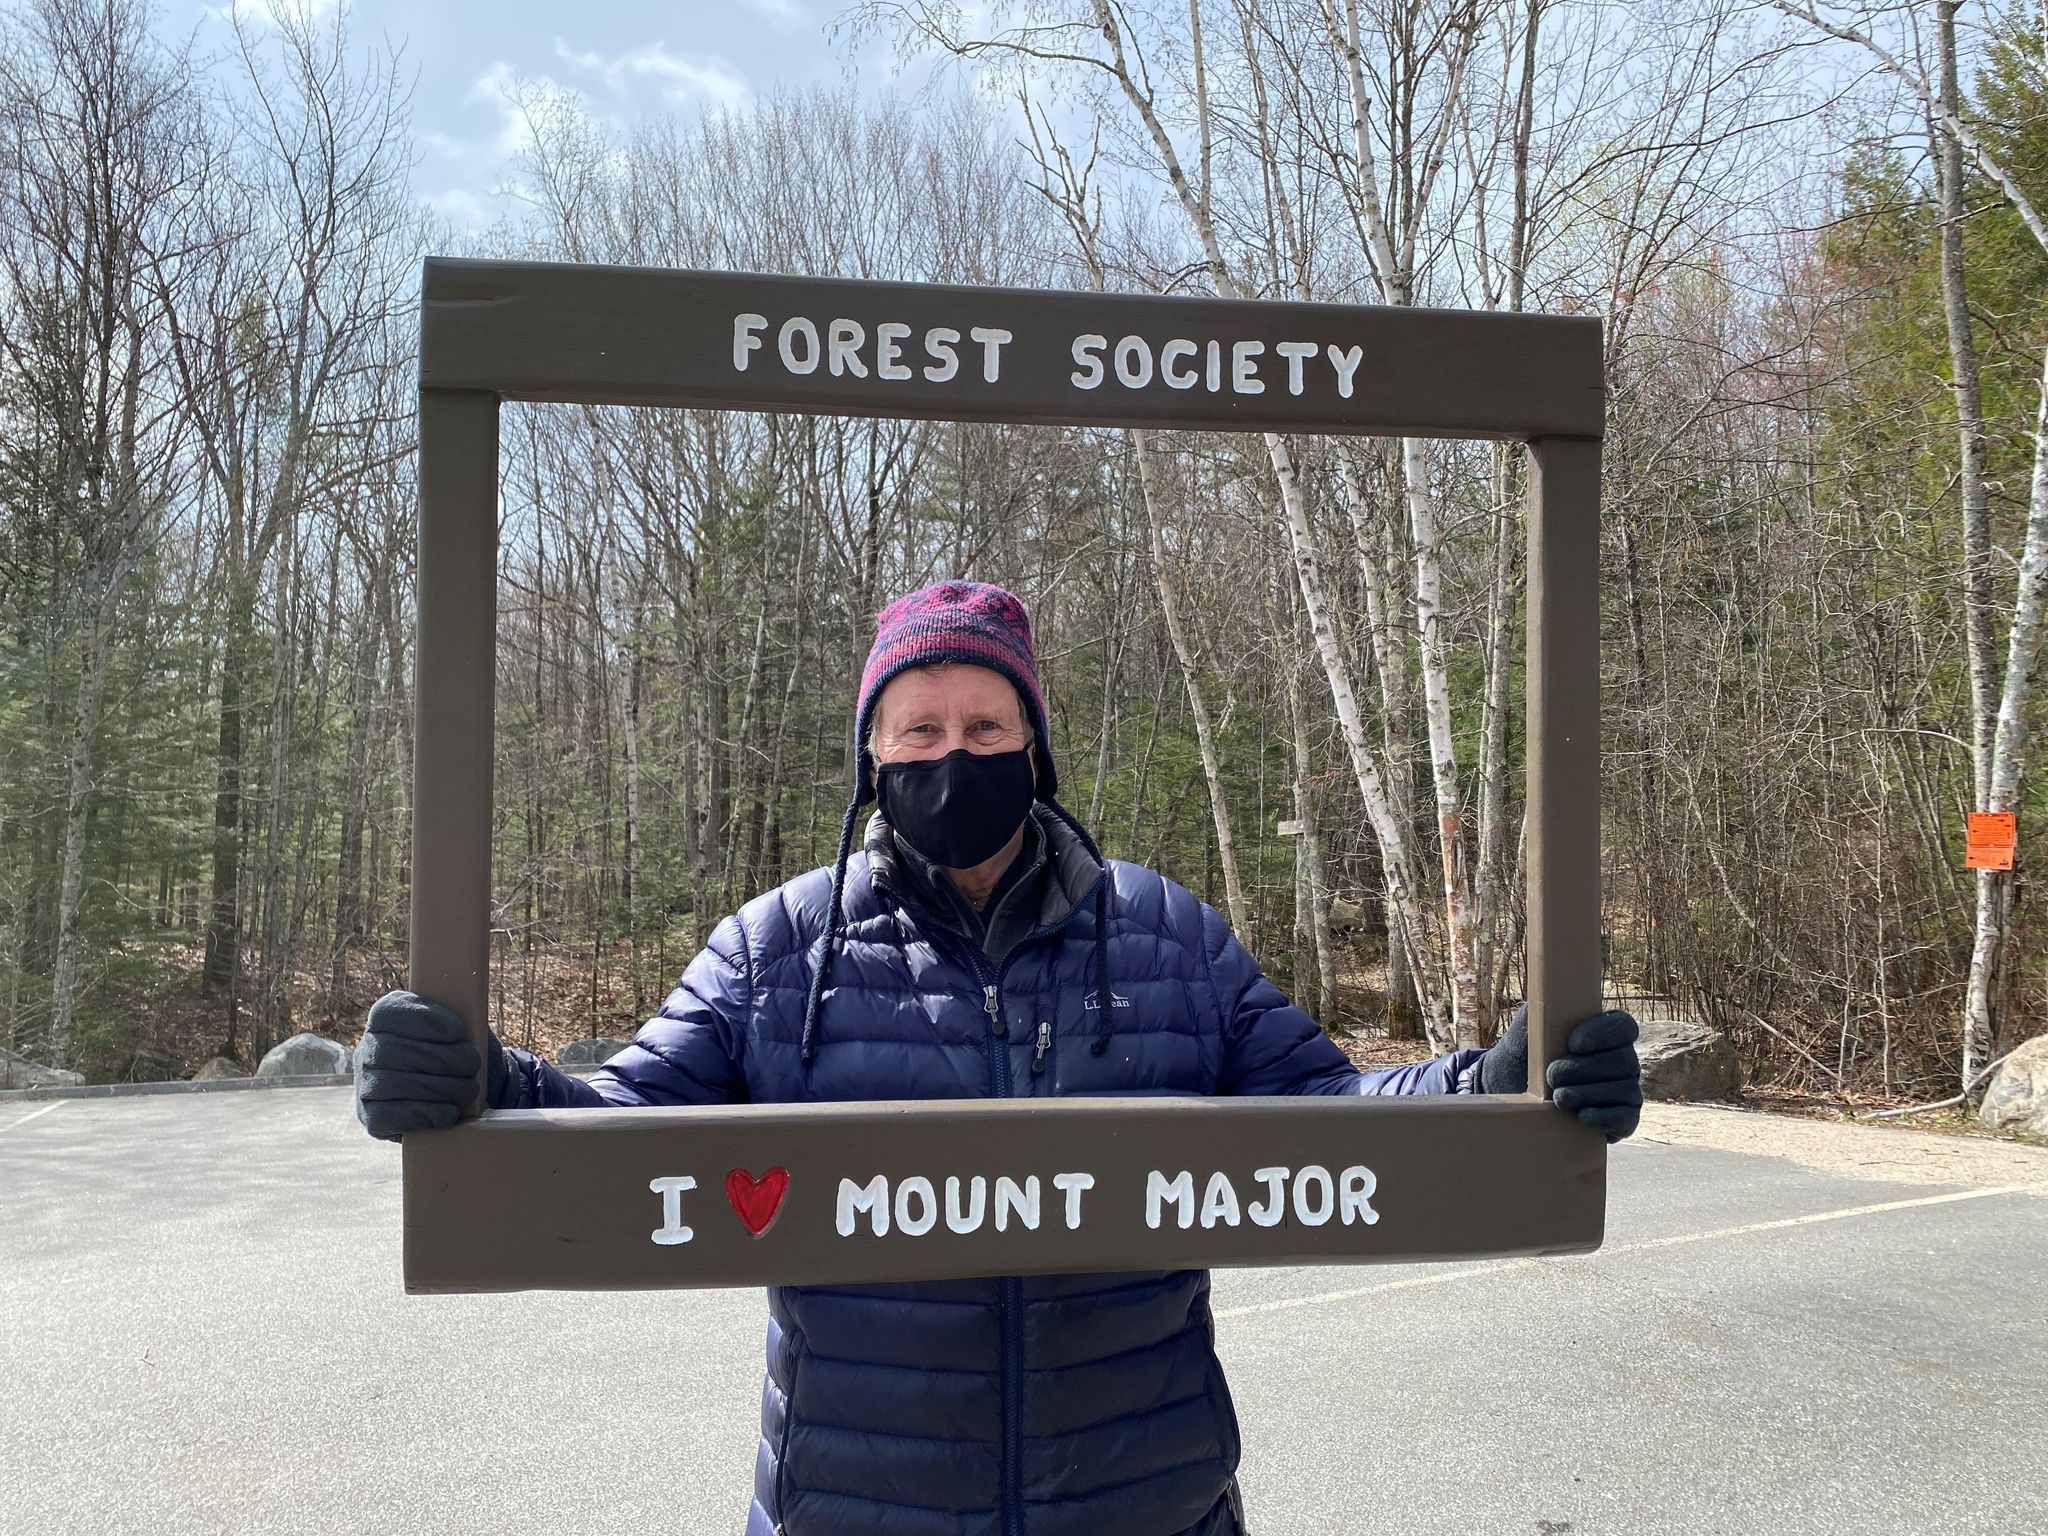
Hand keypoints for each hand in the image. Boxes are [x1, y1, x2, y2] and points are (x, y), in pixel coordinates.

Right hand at [353, 989, 504, 1140]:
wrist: (457, 1096)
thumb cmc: (459, 1054)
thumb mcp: (463, 1028)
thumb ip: (462, 1017)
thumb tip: (469, 1022)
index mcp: (384, 1020)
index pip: (390, 1012)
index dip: (424, 1019)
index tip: (459, 1031)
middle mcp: (367, 1051)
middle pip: (395, 1051)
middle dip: (442, 1059)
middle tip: (473, 1064)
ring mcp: (365, 1086)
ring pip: (394, 1085)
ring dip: (440, 1088)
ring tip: (469, 1088)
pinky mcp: (372, 1119)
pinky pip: (391, 1117)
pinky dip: (427, 1114)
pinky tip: (450, 1111)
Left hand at [1478, 1005, 1642, 1141]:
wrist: (1511, 1092)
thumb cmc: (1522, 1054)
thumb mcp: (1527, 1029)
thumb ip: (1541, 1010)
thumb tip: (1552, 994)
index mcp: (1605, 1032)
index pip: (1624, 1026)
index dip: (1604, 1034)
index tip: (1573, 1044)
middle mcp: (1622, 1060)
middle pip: (1624, 1061)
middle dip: (1586, 1069)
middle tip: (1552, 1075)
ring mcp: (1624, 1090)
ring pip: (1626, 1089)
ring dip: (1589, 1093)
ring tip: (1558, 1097)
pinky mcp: (1621, 1119)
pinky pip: (1628, 1118)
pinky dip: (1605, 1117)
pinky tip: (1581, 1116)